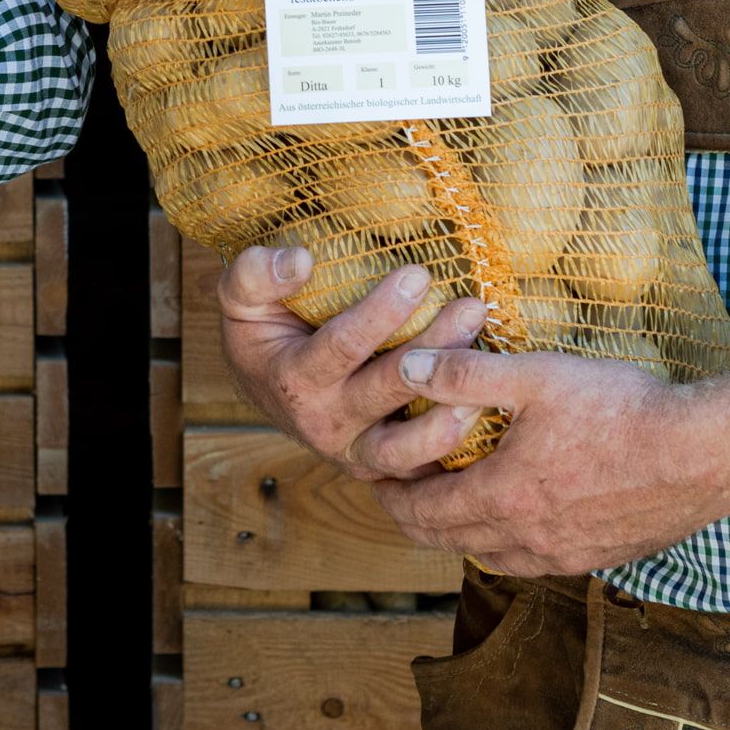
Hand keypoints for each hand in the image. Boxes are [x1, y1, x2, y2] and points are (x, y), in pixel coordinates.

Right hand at [216, 245, 488, 480]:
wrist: (266, 388)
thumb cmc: (263, 330)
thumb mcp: (241, 296)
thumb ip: (256, 272)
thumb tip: (301, 260)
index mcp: (293, 379)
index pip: (342, 346)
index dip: (381, 312)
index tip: (418, 273)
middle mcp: (325, 422)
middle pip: (388, 390)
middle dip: (433, 346)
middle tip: (471, 307)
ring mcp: (356, 450)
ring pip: (407, 446)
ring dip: (450, 413)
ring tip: (486, 375)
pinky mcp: (383, 466)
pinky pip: (421, 469)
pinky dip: (454, 449)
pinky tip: (488, 412)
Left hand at [370, 346, 729, 577]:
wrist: (706, 453)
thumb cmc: (623, 410)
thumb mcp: (538, 377)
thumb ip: (466, 374)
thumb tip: (405, 368)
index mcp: (503, 498)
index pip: (421, 510)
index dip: (390, 494)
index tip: (373, 476)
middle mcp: (526, 539)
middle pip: (447, 540)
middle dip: (414, 516)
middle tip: (398, 491)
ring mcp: (564, 555)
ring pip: (489, 555)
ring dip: (460, 531)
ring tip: (450, 501)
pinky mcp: (598, 558)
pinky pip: (531, 561)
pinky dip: (505, 543)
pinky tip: (513, 518)